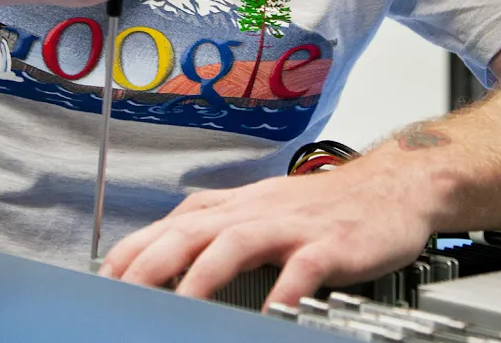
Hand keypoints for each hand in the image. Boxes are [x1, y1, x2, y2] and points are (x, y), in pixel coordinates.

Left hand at [99, 166, 443, 309]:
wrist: (396, 186)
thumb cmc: (326, 206)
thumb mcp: (265, 210)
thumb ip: (219, 230)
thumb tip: (165, 255)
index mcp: (238, 205)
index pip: (173, 223)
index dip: (136, 249)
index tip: (104, 278)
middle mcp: (259, 210)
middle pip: (193, 230)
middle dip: (152, 262)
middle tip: (123, 295)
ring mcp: (295, 226)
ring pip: (238, 242)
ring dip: (204, 275)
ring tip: (181, 307)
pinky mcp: (332, 244)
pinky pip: (303, 268)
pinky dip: (283, 290)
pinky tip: (270, 313)